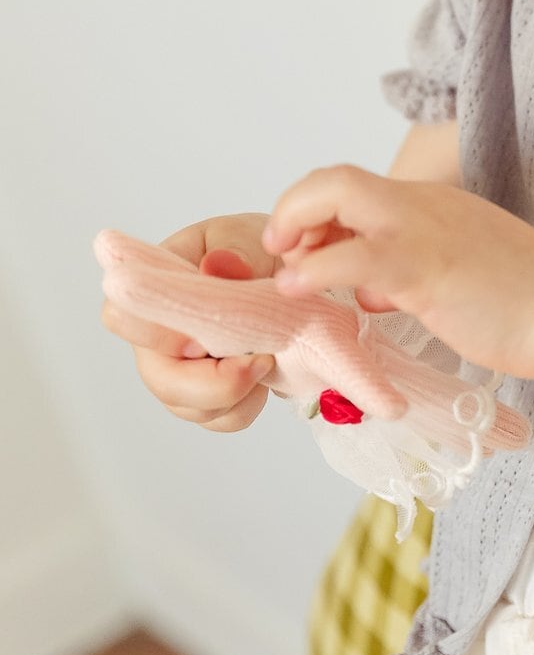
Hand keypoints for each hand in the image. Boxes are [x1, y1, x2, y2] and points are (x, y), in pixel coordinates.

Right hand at [99, 210, 338, 432]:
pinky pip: (220, 419)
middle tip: (260, 359)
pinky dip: (247, 404)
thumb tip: (218, 266)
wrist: (291, 279)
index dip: (159, 335)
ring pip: (188, 406)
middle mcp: (158, 333)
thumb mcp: (250, 235)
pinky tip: (267, 376)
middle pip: (157, 378)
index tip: (205, 336)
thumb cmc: (256, 248)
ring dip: (235, 392)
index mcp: (155, 285)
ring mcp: (180, 368)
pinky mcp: (208, 394)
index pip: (121, 316)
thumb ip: (237, 250)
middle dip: (209, 382)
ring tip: (269, 356)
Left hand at [263, 167, 533, 380]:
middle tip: (281, 249)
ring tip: (285, 270)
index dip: (315, 212)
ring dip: (294, 226)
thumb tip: (368, 289)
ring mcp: (422, 232)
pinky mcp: (426, 269)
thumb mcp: (455, 273)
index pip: (354, 188)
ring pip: (337, 196)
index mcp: (429, 205)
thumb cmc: (524, 298)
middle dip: (294, 208)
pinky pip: (355, 257)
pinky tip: (298, 289)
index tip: (303, 251)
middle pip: (336, 179)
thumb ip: (408, 275)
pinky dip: (314, 269)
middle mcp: (420, 206)